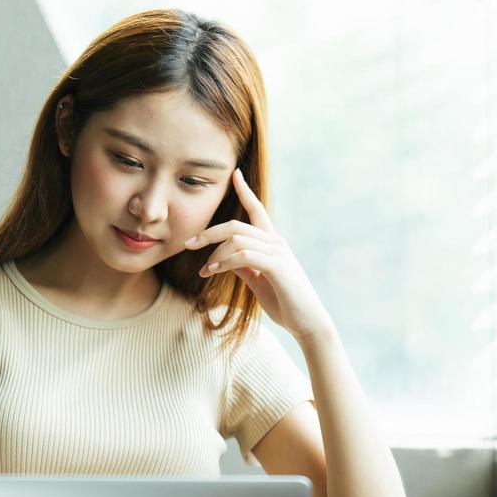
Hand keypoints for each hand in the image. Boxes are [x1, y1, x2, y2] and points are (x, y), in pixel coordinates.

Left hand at [185, 169, 335, 342]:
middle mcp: (276, 242)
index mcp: (272, 242)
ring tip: (204, 271)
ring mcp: (278, 253)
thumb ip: (243, 267)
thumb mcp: (259, 281)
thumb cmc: (285, 303)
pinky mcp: (278, 267)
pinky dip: (225, 262)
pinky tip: (213, 272)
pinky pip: (244, 255)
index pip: (257, 210)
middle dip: (209, 233)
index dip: (245, 191)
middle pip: (236, 226)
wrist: (308, 323)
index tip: (234, 173)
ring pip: (237, 239)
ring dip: (215, 255)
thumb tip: (224, 259)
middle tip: (188, 244)